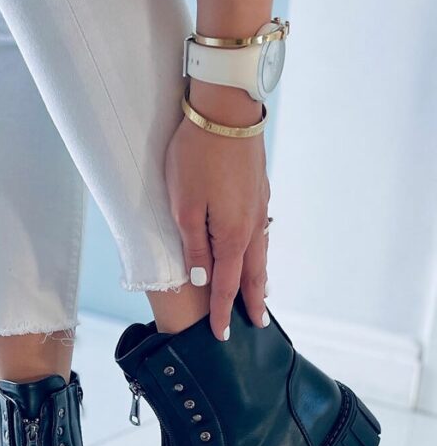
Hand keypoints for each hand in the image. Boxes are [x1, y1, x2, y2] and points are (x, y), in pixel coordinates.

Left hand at [165, 88, 270, 340]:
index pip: (227, 284)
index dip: (223, 311)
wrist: (226, 110)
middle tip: (258, 324)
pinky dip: (260, 252)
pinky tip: (257, 250)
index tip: (223, 335)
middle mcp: (252, 225)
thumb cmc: (197, 157)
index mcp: (231, 235)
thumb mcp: (184, 206)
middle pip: (253, 273)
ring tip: (262, 294)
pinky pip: (261, 232)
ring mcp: (259, 206)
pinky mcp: (258, 189)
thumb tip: (203, 277)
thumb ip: (194, 245)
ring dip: (260, 278)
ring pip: (261, 252)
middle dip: (253, 301)